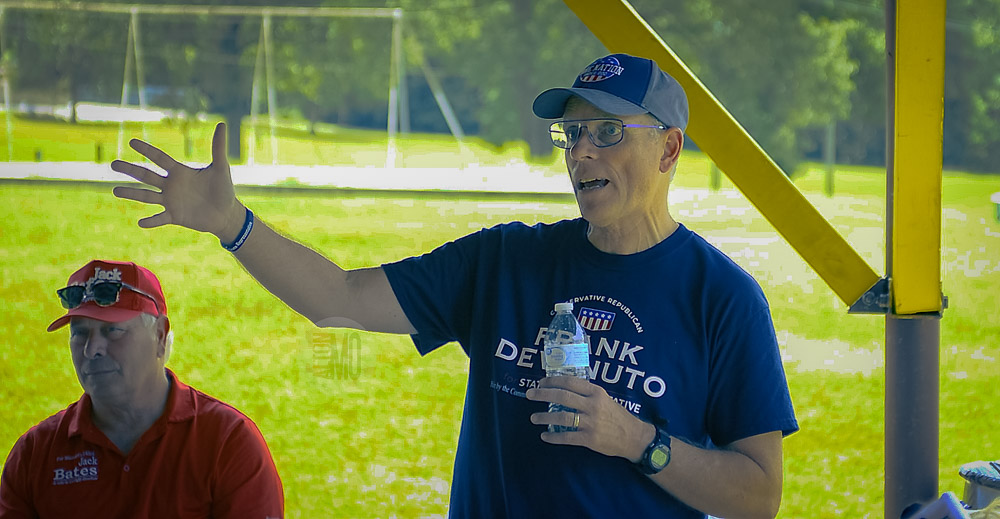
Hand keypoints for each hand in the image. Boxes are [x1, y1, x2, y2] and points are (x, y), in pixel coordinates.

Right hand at [111, 122, 242, 239]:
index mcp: (179, 172)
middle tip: (113, 164)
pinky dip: (151, 221)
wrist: (227, 213)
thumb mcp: (221, 167)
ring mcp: (171, 201)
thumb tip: (222, 124)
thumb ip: (218, 147)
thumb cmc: (223, 189)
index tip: (131, 141)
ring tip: (114, 190)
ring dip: (132, 194)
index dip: (146, 150)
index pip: (159, 158)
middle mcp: (171, 185)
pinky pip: (160, 219)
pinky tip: (140, 223)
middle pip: (146, 176)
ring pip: (147, 196)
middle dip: (130, 169)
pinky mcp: (175, 216)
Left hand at [526, 376, 653, 461]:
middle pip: (562, 396)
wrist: (634, 437)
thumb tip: (564, 388)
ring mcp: (590, 422)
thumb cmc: (617, 416)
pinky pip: (567, 437)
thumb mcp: (605, 398)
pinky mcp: (589, 439)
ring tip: (533, 417)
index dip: (552, 381)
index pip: (570, 382)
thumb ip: (587, 394)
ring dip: (544, 416)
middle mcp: (592, 405)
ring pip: (561, 417)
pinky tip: (545, 435)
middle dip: (543, 394)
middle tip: (529, 394)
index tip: (541, 382)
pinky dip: (553, 436)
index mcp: (596, 392)